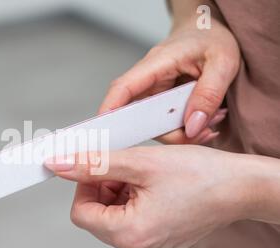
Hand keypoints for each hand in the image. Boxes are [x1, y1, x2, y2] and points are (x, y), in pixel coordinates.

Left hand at [45, 145, 257, 247]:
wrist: (241, 187)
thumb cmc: (201, 176)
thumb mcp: (140, 163)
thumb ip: (94, 165)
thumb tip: (61, 166)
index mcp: (130, 234)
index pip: (81, 213)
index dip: (84, 185)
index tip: (96, 166)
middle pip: (97, 215)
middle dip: (103, 186)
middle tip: (126, 167)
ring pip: (113, 216)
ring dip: (119, 191)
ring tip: (144, 175)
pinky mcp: (158, 241)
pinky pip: (131, 221)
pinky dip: (133, 200)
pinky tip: (152, 185)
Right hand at [99, 14, 240, 143]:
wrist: (209, 29)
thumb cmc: (213, 38)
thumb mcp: (223, 63)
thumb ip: (208, 95)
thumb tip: (192, 126)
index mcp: (157, 62)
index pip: (124, 87)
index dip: (111, 110)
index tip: (108, 130)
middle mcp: (149, 79)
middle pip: (139, 116)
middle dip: (168, 133)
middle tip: (200, 134)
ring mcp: (154, 92)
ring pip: (154, 124)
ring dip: (181, 132)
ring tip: (212, 122)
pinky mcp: (161, 101)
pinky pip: (165, 123)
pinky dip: (185, 128)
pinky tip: (207, 120)